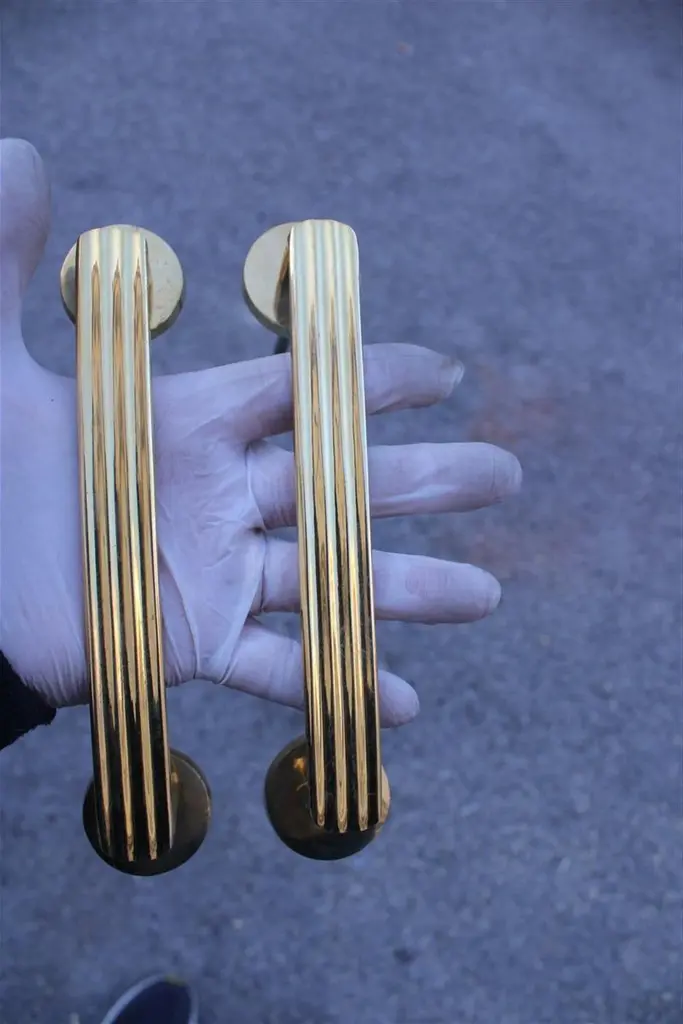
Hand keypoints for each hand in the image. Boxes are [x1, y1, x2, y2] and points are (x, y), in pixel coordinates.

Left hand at [0, 138, 521, 724]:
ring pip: (328, 578)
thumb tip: (19, 154)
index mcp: (188, 422)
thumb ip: (4, 262)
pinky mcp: (194, 640)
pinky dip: (338, 683)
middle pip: (340, 482)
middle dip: (425, 478)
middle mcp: (217, 493)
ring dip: (408, 588)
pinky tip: (400, 704)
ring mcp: (213, 570)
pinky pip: (278, 667)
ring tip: (486, 595)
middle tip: (502, 474)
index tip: (445, 374)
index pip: (299, 391)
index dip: (372, 380)